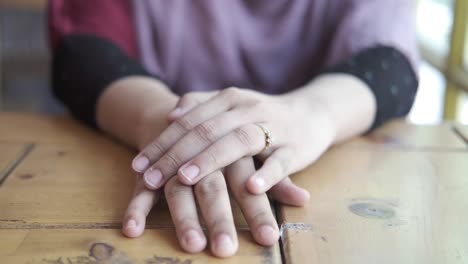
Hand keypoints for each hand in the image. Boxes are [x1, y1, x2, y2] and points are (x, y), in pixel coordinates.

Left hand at [123, 91, 309, 256]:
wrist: (312, 113)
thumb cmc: (263, 115)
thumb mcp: (232, 104)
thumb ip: (202, 105)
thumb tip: (172, 115)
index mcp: (230, 99)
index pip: (188, 121)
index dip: (161, 143)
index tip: (137, 165)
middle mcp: (248, 109)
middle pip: (207, 130)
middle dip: (175, 155)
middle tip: (150, 178)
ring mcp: (272, 128)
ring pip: (239, 141)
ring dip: (211, 159)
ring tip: (186, 178)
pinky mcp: (294, 148)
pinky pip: (280, 161)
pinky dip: (266, 174)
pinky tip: (250, 186)